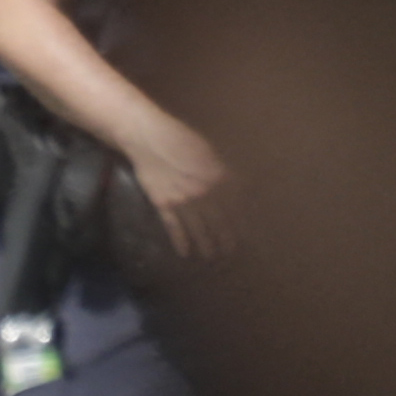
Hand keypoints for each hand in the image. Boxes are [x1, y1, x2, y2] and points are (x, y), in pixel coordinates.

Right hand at [129, 123, 235, 259]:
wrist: (148, 137)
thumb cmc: (181, 138)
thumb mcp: (211, 151)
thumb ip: (226, 171)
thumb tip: (242, 187)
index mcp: (220, 178)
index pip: (237, 208)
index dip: (242, 224)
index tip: (247, 236)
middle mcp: (204, 194)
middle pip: (220, 224)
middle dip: (227, 241)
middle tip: (230, 253)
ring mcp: (183, 201)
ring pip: (199, 230)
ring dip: (206, 246)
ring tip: (211, 257)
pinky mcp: (163, 205)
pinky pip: (174, 228)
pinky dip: (180, 242)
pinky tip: (185, 253)